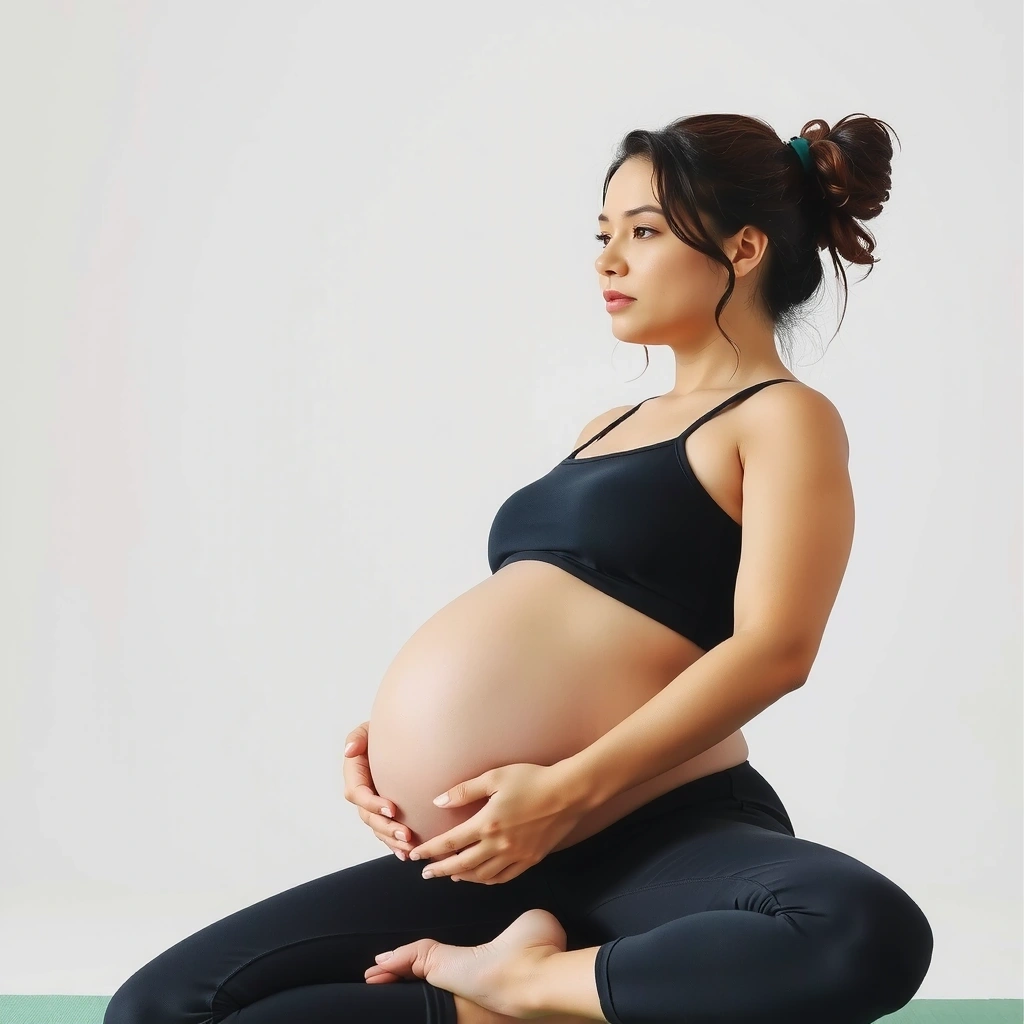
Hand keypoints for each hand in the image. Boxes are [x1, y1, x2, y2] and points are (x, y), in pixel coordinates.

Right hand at [342, 721, 418, 858]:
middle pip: (368, 817)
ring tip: (410, 848)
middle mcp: (362, 793)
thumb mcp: (368, 729)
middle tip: (406, 834)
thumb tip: (349, 751)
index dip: (372, 804)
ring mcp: (373, 805)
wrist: (400, 737)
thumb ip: (357, 737)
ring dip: (391, 840)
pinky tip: (406, 854)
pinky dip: (394, 844)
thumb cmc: (382, 731)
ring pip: (377, 828)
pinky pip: (386, 832)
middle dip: (386, 828)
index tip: (393, 808)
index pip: (358, 794)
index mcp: (355, 774)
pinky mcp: (385, 812)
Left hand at [407, 762, 586, 884]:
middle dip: (441, 869)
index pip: (450, 843)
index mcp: (487, 824)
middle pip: (462, 865)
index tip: (416, 855)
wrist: (568, 793)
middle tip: (427, 872)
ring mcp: (516, 856)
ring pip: (482, 876)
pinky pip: (503, 878)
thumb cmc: (532, 779)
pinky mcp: (530, 860)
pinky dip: (487, 880)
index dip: (430, 850)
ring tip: (451, 874)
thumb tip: (438, 802)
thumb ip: (464, 791)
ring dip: (462, 877)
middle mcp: (499, 845)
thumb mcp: (495, 777)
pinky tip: (481, 876)